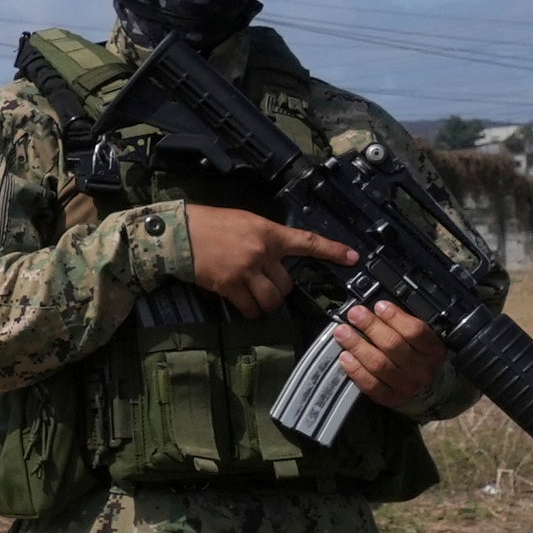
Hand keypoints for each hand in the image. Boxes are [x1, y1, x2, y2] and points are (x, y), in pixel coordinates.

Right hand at [184, 204, 358, 319]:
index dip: (332, 251)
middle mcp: (261, 252)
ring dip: (267, 304)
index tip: (353, 257)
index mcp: (268, 232)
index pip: (307, 242)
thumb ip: (265, 237)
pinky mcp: (229, 286)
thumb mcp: (246, 221)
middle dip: (279, 288)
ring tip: (255, 297)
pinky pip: (250, 308)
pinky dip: (249, 311)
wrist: (180, 233)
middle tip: (265, 284)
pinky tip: (243, 305)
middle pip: (287, 283)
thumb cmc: (211, 223)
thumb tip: (277, 255)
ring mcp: (246, 271)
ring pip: (272, 300)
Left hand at [332, 297, 444, 411]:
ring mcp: (406, 386)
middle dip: (370, 326)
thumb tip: (378, 307)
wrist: (427, 390)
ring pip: (379, 364)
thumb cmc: (419, 356)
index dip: (395, 317)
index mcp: (433, 349)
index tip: (379, 306)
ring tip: (342, 332)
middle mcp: (422, 369)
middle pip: (393, 345)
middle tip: (355, 314)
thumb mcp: (422, 339)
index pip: (415, 331)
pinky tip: (345, 356)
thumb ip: (404, 323)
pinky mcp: (390, 398)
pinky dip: (355, 369)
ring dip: (357, 346)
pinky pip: (370, 384)